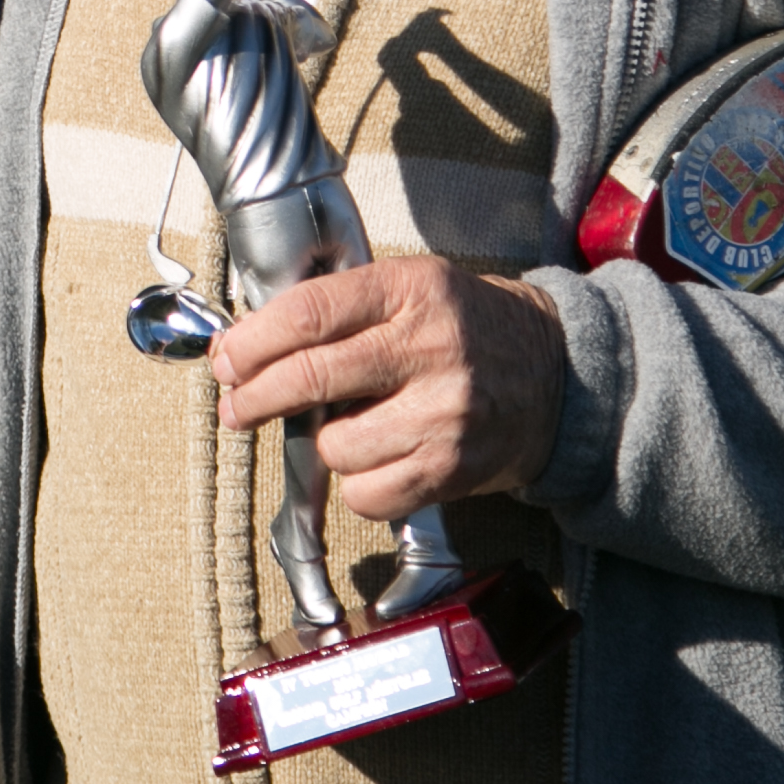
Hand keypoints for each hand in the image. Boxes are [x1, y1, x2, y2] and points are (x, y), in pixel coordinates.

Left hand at [209, 259, 567, 520]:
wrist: (556, 376)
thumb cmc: (463, 329)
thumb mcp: (409, 288)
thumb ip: (336, 309)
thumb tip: (243, 349)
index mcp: (410, 290)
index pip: (309, 313)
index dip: (252, 342)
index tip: (227, 360)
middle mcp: (429, 349)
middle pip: (310, 377)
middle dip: (254, 396)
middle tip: (236, 405)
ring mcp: (444, 413)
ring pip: (334, 446)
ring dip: (323, 443)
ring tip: (350, 425)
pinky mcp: (452, 470)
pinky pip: (365, 495)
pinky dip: (357, 484)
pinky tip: (378, 457)